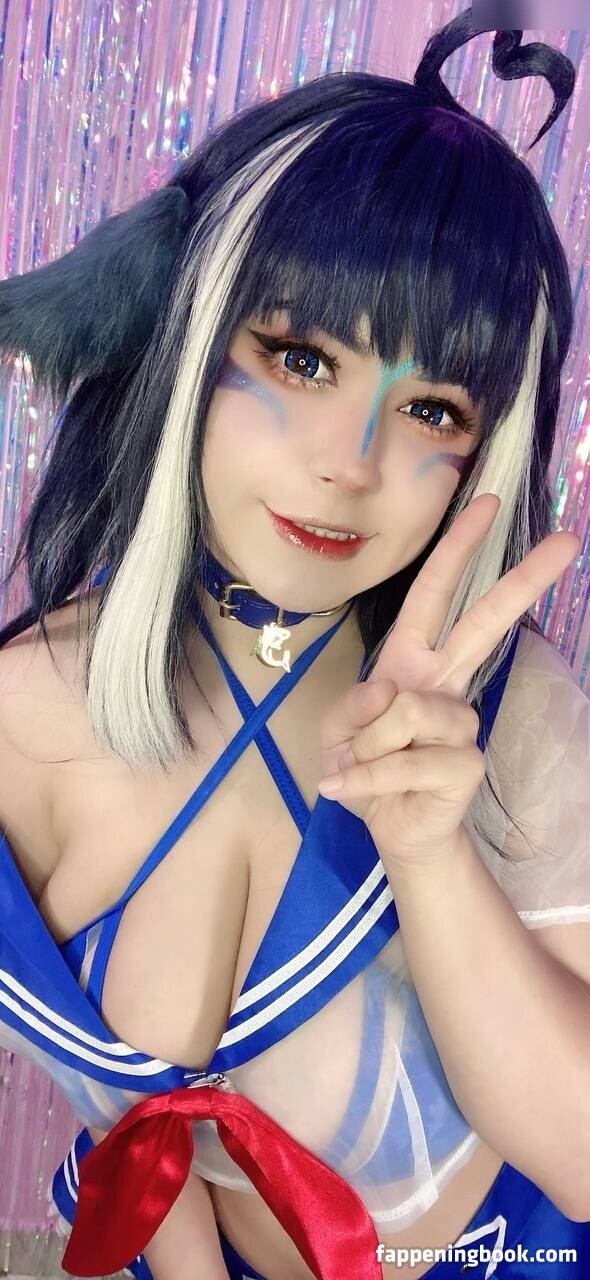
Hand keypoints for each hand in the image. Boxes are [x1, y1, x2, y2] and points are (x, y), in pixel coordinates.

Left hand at [318, 493, 579, 866]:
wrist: (385, 827)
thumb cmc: (363, 767)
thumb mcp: (337, 730)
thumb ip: (356, 705)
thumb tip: (394, 692)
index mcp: (412, 659)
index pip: (435, 595)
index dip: (457, 549)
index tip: (488, 504)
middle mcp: (444, 682)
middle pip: (483, 623)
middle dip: (522, 580)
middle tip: (568, 542)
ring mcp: (460, 722)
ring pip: (408, 710)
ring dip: (365, 745)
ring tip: (359, 767)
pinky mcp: (466, 763)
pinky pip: (405, 759)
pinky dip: (367, 779)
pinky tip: (349, 790)